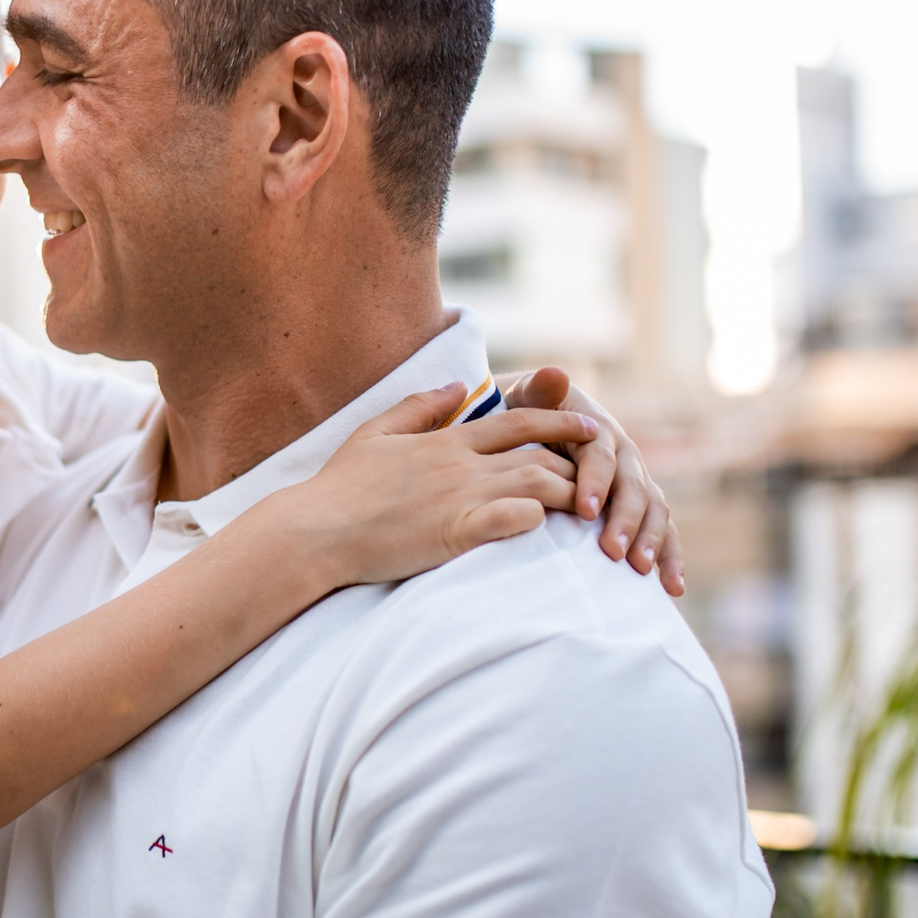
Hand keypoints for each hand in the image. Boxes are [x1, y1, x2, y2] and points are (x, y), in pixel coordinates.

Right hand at [293, 384, 591, 584]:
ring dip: (568, 496)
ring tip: (588, 511)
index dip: (561, 421)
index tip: (591, 427)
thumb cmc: (340, 487)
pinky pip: (511, 520)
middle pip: (539, 455)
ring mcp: (459, 498)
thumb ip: (419, 406)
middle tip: (602, 480)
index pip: (519, 421)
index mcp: (446, 441)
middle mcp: (460, 465)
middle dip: (577, 466)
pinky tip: (550, 528)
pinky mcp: (454, 533)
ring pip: (536, 485)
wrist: (315, 530)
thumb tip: (456, 385)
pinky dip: (538, 520)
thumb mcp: (374, 433)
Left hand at [500, 368, 681, 593]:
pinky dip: (670, 558)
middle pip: (634, 489)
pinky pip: (661, 532)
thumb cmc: (524, 416)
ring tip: (642, 573)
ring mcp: (635, 484)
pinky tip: (671, 588)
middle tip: (612, 552)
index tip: (585, 511)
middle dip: (627, 521)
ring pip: (654, 512)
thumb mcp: (527, 399)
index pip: (601, 458)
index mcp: (597, 432)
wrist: (533, 428)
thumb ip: (541, 391)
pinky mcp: (638, 508)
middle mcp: (624, 457)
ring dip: (652, 542)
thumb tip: (554, 374)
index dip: (596, 482)